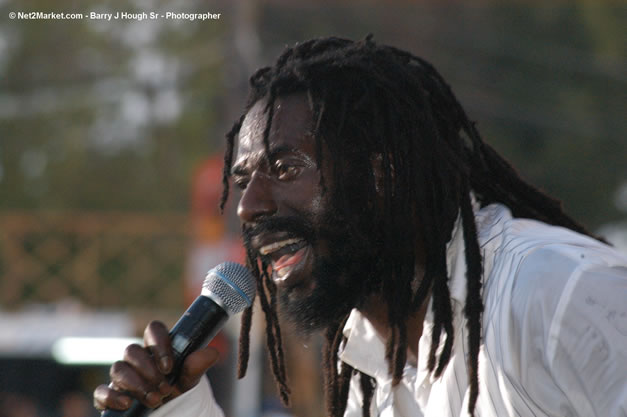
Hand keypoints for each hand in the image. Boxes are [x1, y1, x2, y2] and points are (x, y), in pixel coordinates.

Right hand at [93, 320, 219, 411]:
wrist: (169, 414)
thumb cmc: (177, 391)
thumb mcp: (190, 379)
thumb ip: (197, 366)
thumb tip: (211, 352)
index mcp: (156, 348)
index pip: (153, 329)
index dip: (159, 344)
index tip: (169, 366)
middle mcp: (137, 359)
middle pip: (132, 350)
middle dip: (149, 371)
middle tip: (165, 390)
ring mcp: (121, 376)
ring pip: (117, 368)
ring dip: (136, 385)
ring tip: (155, 400)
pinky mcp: (109, 395)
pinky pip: (100, 391)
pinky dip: (111, 397)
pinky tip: (127, 404)